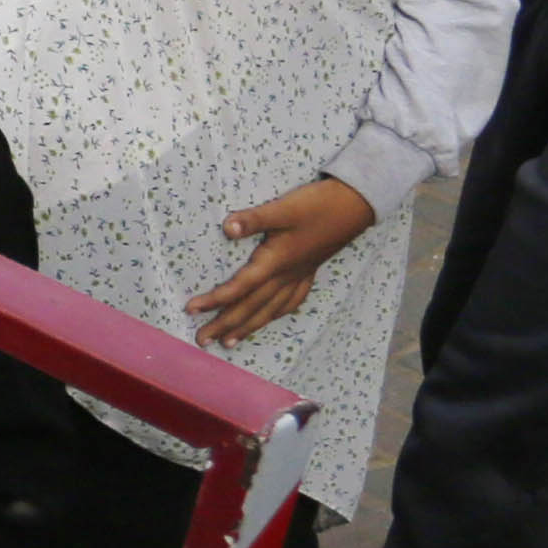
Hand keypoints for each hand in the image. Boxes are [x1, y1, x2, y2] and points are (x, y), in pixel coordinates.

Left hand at [189, 178, 375, 347]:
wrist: (356, 205)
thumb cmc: (318, 205)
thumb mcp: (283, 208)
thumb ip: (254, 219)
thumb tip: (227, 228)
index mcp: (275, 261)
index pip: (239, 287)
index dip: (214, 299)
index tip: (191, 310)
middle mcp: (286, 275)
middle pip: (251, 306)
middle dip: (225, 324)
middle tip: (202, 340)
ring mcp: (299, 276)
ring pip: (270, 310)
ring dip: (248, 327)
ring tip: (229, 342)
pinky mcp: (310, 272)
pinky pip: (290, 302)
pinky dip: (276, 314)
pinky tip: (271, 318)